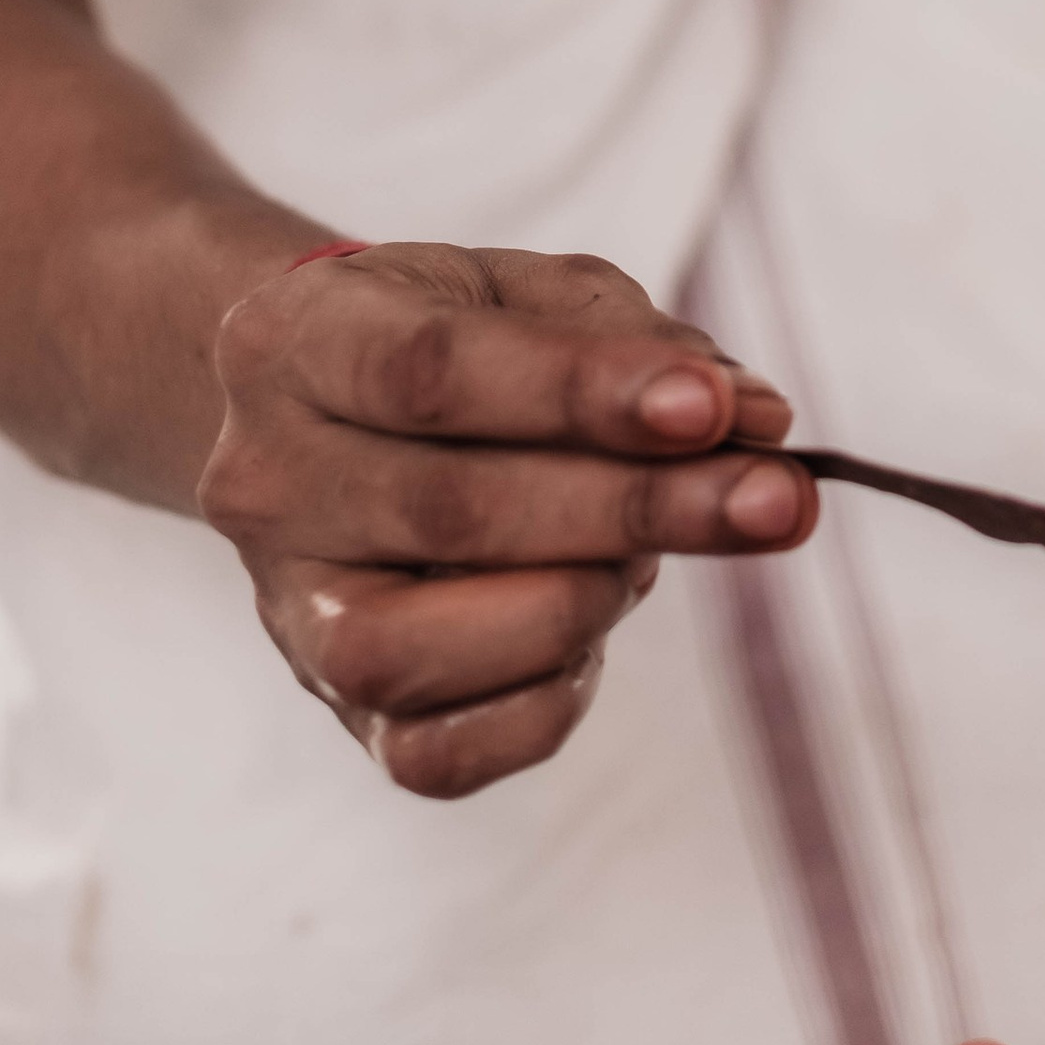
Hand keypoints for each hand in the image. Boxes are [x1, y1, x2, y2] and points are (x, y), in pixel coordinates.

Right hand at [199, 241, 815, 796]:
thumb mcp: (527, 290)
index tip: (713, 407)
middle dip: (637, 508)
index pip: (435, 370)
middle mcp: (267, 478)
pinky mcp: (331, 702)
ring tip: (639, 557)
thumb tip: (755, 421)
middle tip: (777, 499)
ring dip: (577, 603)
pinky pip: (434, 754)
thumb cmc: (454, 338)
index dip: (582, 392)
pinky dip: (542, 702)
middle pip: (450, 511)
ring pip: (416, 652)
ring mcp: (286, 606)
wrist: (327, 411)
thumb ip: (638, 342)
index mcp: (299, 339)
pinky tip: (591, 636)